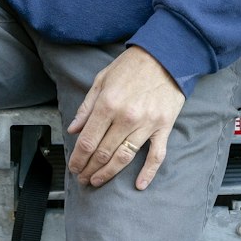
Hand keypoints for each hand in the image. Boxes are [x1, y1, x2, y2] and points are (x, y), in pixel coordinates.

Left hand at [66, 47, 185, 190]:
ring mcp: (146, 124)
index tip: (74, 167)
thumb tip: (74, 129)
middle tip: (82, 178)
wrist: (166, 55)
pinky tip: (139, 185)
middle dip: (89, 169)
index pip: (88, 141)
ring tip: (97, 181)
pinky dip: (148, 173)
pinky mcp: (163, 127)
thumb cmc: (132, 65)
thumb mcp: (102, 79)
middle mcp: (126, 117)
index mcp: (108, 104)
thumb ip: (87, 106)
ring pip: (124, 157)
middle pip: (103, 153)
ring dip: (108, 173)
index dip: (78, 158)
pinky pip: (156, 155)